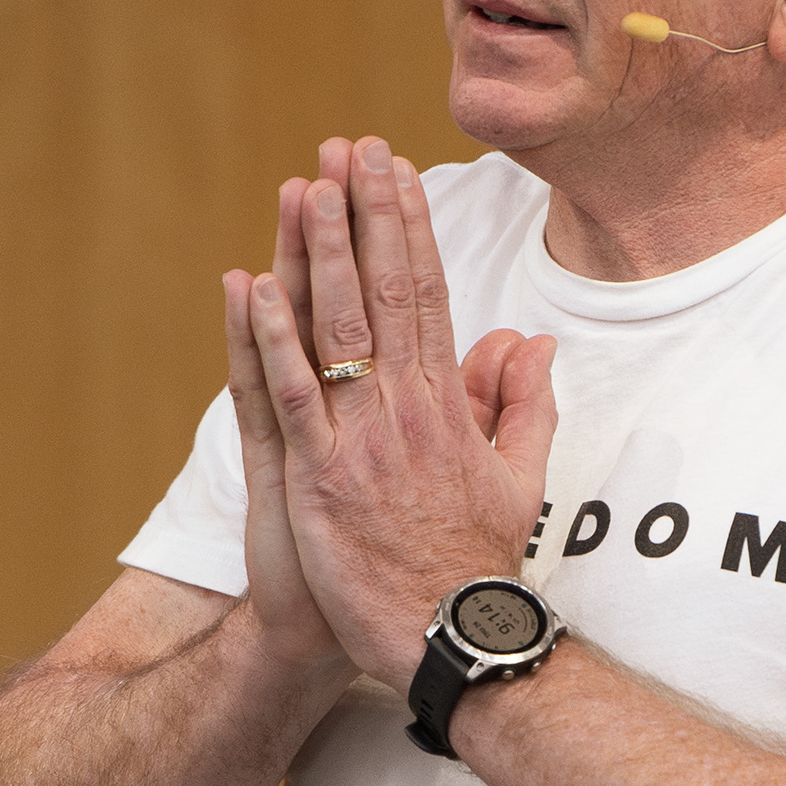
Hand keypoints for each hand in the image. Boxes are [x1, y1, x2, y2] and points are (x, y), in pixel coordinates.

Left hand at [234, 135, 556, 689]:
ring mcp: (362, 441)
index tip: (397, 173)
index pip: (428, 295)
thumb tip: (533, 343)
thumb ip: (525, 406)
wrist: (455, 637)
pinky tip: (252, 286)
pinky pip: (290, 395)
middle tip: (350, 148)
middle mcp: (407, 409)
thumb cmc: (480, 565)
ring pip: (336, 329)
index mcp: (449, 406)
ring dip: (318, 253)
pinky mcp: (320, 477)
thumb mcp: (521, 478)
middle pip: (384, 292)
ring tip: (306, 187)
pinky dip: (270, 340)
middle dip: (366, 215)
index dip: (409, 229)